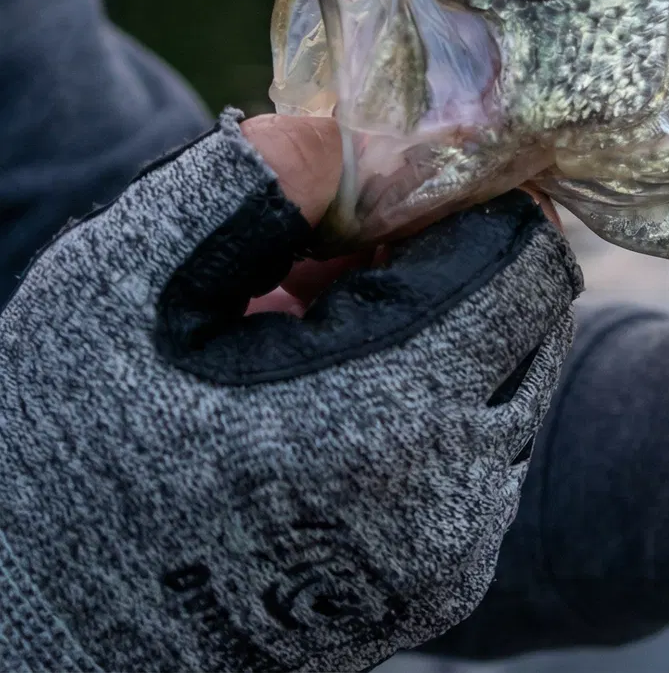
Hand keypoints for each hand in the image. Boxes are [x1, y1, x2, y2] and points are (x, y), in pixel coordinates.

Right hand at [0, 111, 581, 672]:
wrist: (43, 637)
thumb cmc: (60, 458)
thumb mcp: (116, 290)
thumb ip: (246, 190)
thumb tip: (357, 132)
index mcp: (383, 410)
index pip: (523, 257)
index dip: (463, 199)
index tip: (381, 188)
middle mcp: (449, 491)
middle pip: (533, 315)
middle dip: (453, 261)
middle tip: (329, 258)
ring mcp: (454, 551)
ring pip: (514, 381)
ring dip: (442, 331)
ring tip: (307, 334)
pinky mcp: (442, 584)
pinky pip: (482, 454)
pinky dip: (429, 405)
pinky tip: (321, 402)